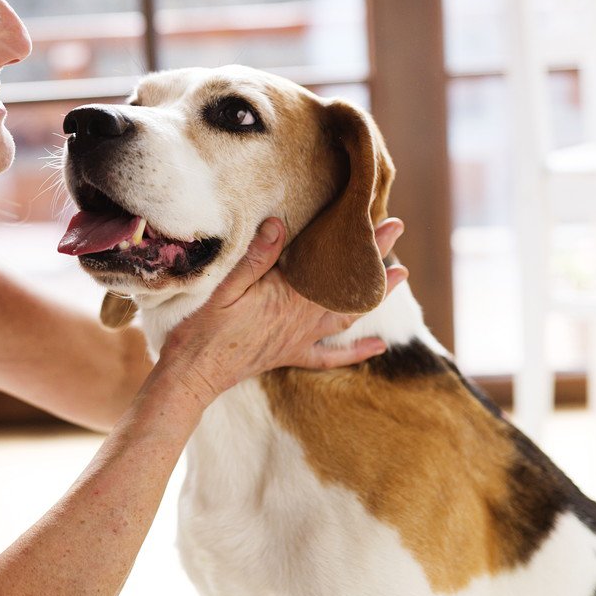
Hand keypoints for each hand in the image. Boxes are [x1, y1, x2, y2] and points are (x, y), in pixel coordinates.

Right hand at [157, 217, 407, 407]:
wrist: (194, 372)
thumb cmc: (205, 328)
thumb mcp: (225, 286)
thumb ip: (256, 257)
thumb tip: (279, 224)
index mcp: (290, 298)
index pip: (337, 267)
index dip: (364, 245)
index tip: (388, 223)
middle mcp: (303, 319)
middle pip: (350, 286)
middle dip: (377, 259)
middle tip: (397, 231)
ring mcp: (300, 339)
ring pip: (348, 315)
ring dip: (376, 295)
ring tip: (401, 276)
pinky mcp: (291, 354)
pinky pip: (331, 356)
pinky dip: (357, 351)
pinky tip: (378, 347)